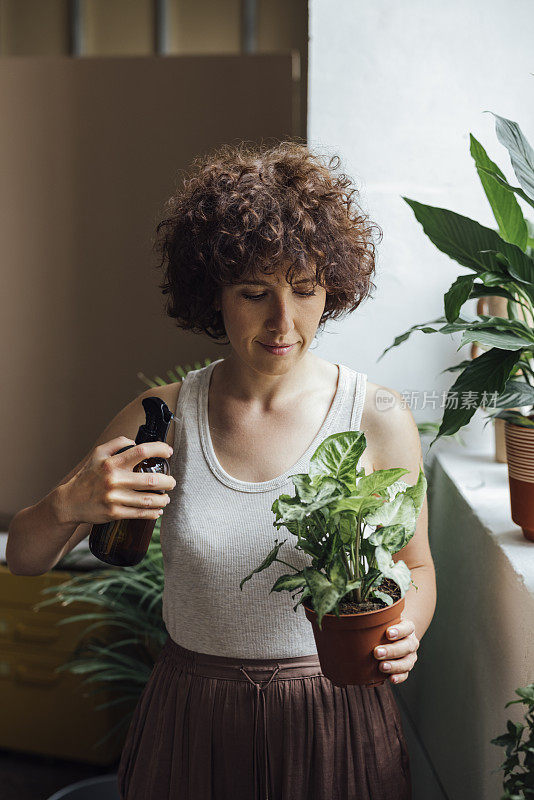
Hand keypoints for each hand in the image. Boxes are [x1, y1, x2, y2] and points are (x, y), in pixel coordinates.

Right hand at [59, 437, 175, 524]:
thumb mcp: (98, 454)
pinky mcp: (113, 513)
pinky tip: (158, 511)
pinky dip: (152, 513)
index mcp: (111, 463)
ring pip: (147, 500)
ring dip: (162, 500)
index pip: (141, 451)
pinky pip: (139, 513)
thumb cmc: (87, 476)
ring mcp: (114, 498)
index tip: (169, 452)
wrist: (69, 502)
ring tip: (166, 498)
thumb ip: (117, 443)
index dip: (159, 449)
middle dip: (168, 482)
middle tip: (172, 482)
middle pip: (151, 480)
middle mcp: (113, 479)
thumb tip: (137, 442)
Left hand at [373, 618, 418, 684]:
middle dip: (392, 650)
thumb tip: (350, 624)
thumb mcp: (383, 622)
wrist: (396, 637)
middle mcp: (411, 642)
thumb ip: (373, 623)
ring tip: (382, 666)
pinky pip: (405, 674)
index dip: (399, 631)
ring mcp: (410, 656)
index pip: (407, 627)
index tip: (388, 633)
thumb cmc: (385, 628)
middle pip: (407, 646)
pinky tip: (391, 678)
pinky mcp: (406, 668)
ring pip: (407, 662)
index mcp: (408, 628)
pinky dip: (399, 677)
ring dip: (394, 665)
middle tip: (377, 652)